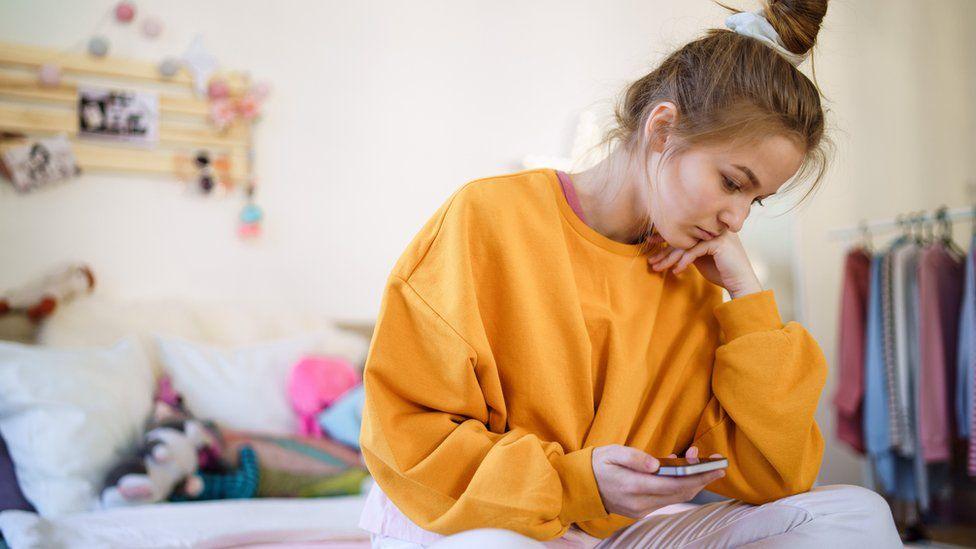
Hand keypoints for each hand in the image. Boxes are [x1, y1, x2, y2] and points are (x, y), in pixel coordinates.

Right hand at [591, 444, 725, 518]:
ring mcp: (640, 509)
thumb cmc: (596, 464)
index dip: (698, 476)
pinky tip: (682, 472)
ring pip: (675, 498)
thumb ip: (635, 458)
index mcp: (632, 486)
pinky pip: (666, 499)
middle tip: (717, 463)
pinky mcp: (640, 510)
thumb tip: (657, 463)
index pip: (674, 484)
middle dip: (701, 478)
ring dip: (692, 482)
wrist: (579, 486)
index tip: (715, 467)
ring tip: (702, 464)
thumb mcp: (612, 452)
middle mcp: (639, 502)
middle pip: (679, 493)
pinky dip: (678, 487)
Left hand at [646, 231, 761, 297]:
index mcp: (708, 229)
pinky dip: (684, 262)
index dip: (665, 236)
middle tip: (650, 258)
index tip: (650, 242)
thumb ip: (689, 249)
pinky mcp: (718, 244)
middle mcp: (712, 228)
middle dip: (663, 249)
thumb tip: (668, 247)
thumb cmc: (722, 272)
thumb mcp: (701, 258)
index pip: (683, 230)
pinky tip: (676, 271)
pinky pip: (694, 251)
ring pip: (685, 244)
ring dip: (669, 258)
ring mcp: (716, 234)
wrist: (741, 282)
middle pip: (681, 236)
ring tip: (657, 267)